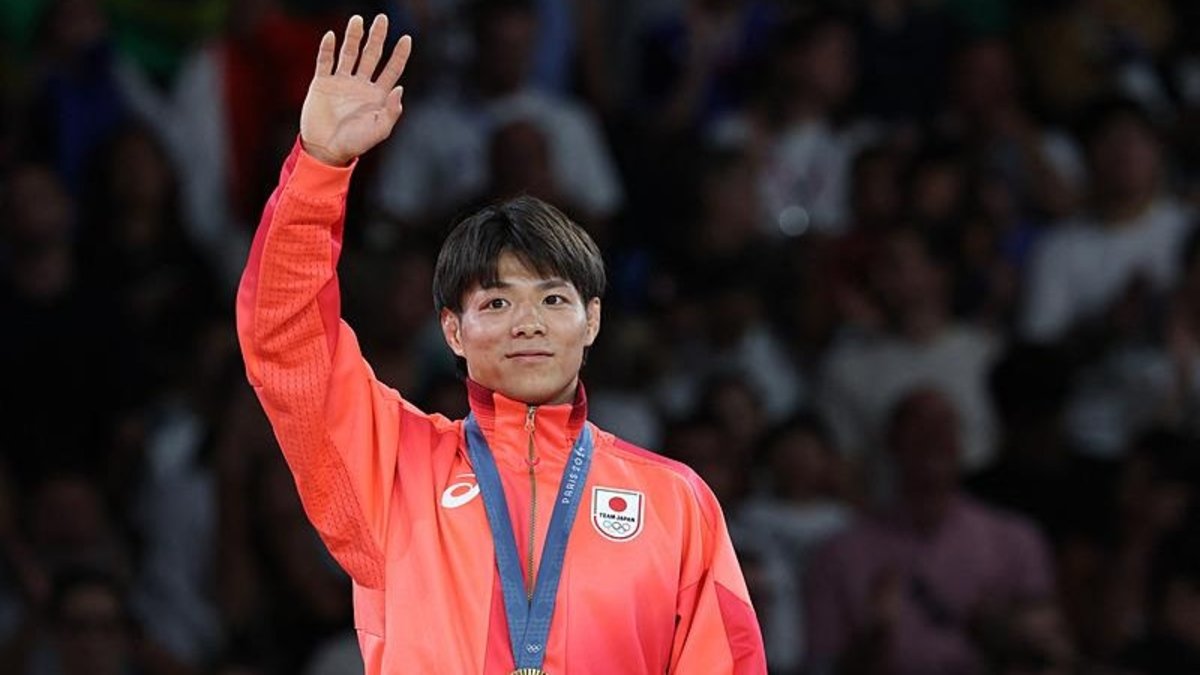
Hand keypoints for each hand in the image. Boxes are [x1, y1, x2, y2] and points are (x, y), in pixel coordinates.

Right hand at [300, 14, 411, 165]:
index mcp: (377, 95)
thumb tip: (400, 88)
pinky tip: (332, 36)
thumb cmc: (354, 144)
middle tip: (382, 18)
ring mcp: (341, 82)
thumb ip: (391, 111)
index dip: (400, 54)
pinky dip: (327, 49)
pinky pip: (325, 62)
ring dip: (353, 37)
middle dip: (377, 37)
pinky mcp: (322, 84)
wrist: (326, 150)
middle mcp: (361, 85)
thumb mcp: (379, 130)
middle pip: (372, 55)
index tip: (406, 38)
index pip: (392, 69)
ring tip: (357, 20)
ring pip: (349, 53)